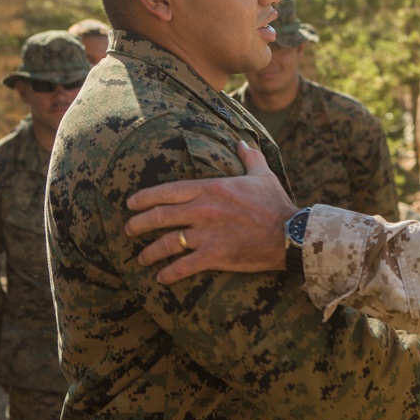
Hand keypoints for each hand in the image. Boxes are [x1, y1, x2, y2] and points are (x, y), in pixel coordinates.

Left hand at [124, 141, 297, 283]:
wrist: (290, 233)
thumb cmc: (276, 203)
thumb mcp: (263, 175)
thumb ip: (250, 157)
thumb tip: (242, 142)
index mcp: (211, 188)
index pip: (168, 191)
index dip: (145, 198)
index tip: (130, 203)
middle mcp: (204, 210)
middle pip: (159, 217)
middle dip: (138, 224)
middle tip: (129, 230)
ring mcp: (207, 234)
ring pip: (167, 244)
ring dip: (149, 253)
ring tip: (141, 259)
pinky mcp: (214, 256)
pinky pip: (183, 266)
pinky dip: (169, 274)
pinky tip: (161, 278)